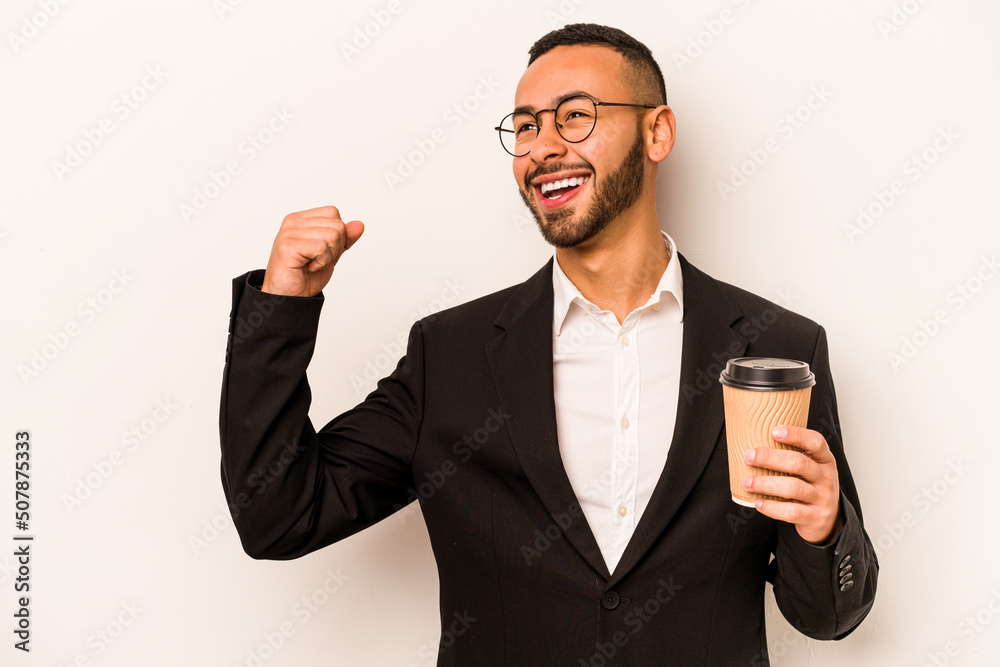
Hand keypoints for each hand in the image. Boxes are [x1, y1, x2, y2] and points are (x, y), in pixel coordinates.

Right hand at [261, 206, 364, 296]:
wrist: (289, 296)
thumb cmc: (306, 275)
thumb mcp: (331, 253)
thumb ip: (345, 238)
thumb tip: (359, 225)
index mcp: (301, 219)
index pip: (333, 213)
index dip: (337, 235)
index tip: (321, 251)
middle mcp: (293, 221)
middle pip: (337, 225)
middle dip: (335, 248)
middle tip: (316, 260)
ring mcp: (289, 232)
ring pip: (332, 236)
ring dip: (328, 257)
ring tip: (311, 263)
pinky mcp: (289, 246)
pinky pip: (322, 248)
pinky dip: (321, 262)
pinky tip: (308, 267)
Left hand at [742, 425, 843, 544]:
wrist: (827, 520)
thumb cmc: (809, 487)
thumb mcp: (808, 469)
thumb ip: (790, 456)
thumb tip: (752, 442)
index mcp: (825, 460)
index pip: (816, 442)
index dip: (796, 434)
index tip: (773, 431)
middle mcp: (826, 477)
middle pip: (799, 463)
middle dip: (770, 458)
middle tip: (748, 456)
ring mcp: (823, 498)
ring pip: (794, 488)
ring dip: (766, 484)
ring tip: (747, 483)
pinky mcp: (816, 517)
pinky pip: (792, 511)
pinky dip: (772, 507)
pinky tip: (758, 502)